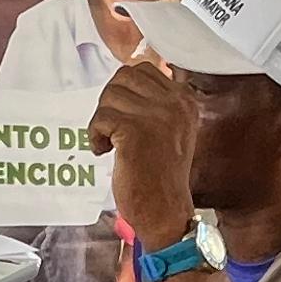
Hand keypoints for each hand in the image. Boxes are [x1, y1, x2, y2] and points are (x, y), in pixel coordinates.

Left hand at [88, 57, 201, 257]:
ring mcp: (156, 116)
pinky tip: (105, 151)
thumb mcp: (168, 129)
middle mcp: (175, 104)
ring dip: (102, 120)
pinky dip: (96, 135)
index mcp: (184, 100)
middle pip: (124, 78)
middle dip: (111, 102)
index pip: (144, 69)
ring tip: (110, 143)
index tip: (124, 117)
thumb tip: (124, 78)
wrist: (165, 211)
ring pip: (110, 97)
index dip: (125, 90)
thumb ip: (154, 103)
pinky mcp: (135, 132)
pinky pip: (101, 118)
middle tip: (112, 129)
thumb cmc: (160, 175)